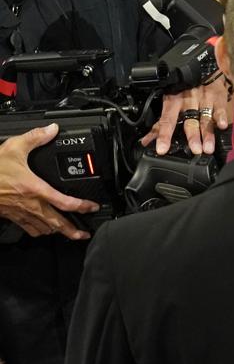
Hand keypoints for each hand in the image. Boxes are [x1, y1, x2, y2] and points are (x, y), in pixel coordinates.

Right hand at [0, 123, 96, 238]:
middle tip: (84, 233)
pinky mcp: (10, 216)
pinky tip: (43, 230)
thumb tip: (52, 129)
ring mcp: (20, 212)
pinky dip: (38, 231)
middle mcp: (30, 204)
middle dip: (72, 231)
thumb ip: (35, 138)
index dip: (82, 206)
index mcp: (35, 189)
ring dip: (57, 232)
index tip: (92, 207)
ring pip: (43, 228)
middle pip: (57, 223)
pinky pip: (28, 228)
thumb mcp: (13, 147)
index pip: (65, 203)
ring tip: (68, 234)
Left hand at [141, 76, 231, 155]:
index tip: (162, 149)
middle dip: (192, 136)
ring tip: (208, 148)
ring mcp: (204, 99)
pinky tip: (222, 126)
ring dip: (207, 134)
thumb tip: (146, 141)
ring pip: (205, 118)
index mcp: (173, 102)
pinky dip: (221, 117)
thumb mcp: (170, 103)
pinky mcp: (218, 98)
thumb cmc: (184, 89)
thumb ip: (160, 124)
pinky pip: (220, 108)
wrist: (201, 67)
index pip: (167, 121)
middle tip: (195, 150)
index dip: (164, 135)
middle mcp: (188, 101)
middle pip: (190, 121)